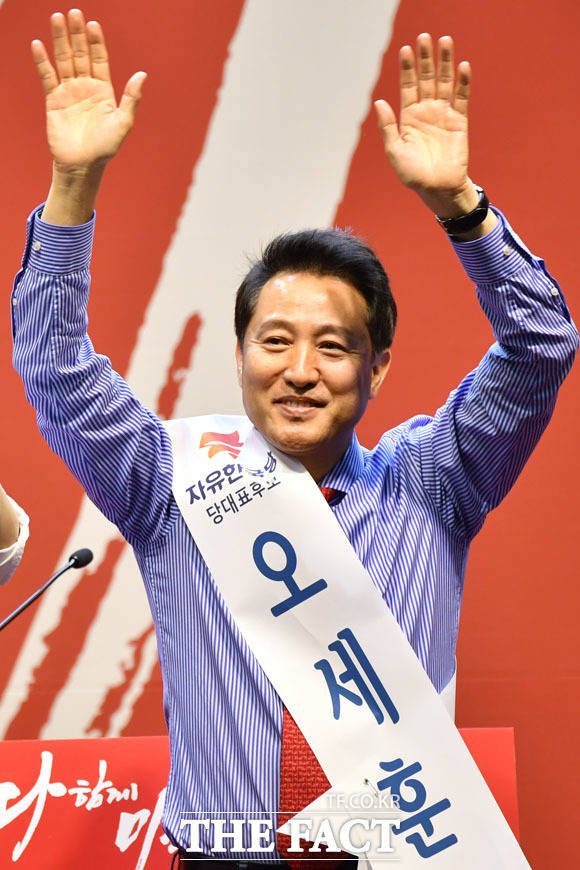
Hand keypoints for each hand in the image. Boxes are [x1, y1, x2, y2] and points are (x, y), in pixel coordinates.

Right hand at [32, 8, 145, 172]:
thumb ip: (131, 98)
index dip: (96, 42)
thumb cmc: (105, 148)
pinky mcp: (54, 100)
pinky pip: (47, 76)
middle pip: (81, 54)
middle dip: (77, 34)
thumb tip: (143, 74)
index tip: (92, 24)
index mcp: (104, 91)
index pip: (99, 59)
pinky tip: (38, 44)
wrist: (83, 165)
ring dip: (60, 40)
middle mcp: (86, 87)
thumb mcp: (123, 123)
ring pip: (64, 60)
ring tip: (56, 18)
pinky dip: (42, 61)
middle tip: (73, 13)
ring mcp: (69, 92)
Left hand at [375, 34, 476, 217]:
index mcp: (409, 118)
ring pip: (444, 82)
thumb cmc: (414, 175)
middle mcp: (426, 112)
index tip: (405, 49)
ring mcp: (443, 115)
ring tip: (445, 41)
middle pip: (426, 78)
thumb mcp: (395, 151)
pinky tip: (462, 66)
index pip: (408, 86)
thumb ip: (387, 127)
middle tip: (424, 37)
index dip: (407, 68)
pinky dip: (462, 82)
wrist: (438, 189)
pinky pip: (461, 98)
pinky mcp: (459, 122)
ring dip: (445, 62)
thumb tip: (378, 102)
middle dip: (425, 58)